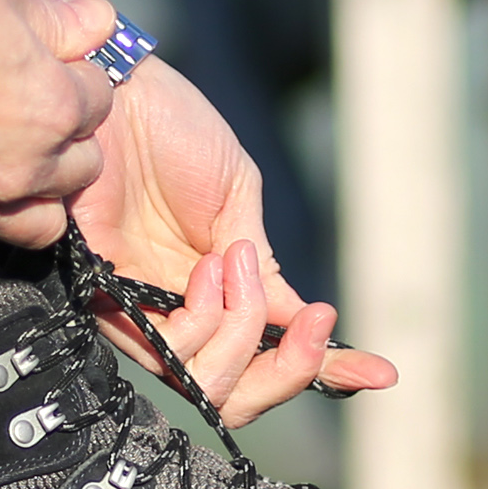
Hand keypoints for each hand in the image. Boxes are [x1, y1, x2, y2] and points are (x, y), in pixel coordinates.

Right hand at [0, 0, 115, 241]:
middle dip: (67, 142)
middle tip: (30, 115)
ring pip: (37, 225)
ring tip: (4, 163)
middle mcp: (21, 169)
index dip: (77, 79)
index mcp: (51, 106)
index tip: (51, 69)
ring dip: (33, 197)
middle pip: (82, 170)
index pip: (100, 102)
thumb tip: (102, 23)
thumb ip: (57, 17)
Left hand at [69, 54, 399, 423]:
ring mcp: (142, 312)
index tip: (380, 371)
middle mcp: (177, 313)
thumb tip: (306, 323)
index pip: (266, 360)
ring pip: (206, 382)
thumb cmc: (173, 132)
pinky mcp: (107, 301)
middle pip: (233, 396)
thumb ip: (263, 269)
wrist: (116, 92)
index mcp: (215, 291)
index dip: (323, 375)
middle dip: (288, 373)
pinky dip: (208, 314)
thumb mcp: (239, 200)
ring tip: (235, 260)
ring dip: (244, 326)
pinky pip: (168, 349)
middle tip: (311, 322)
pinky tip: (212, 264)